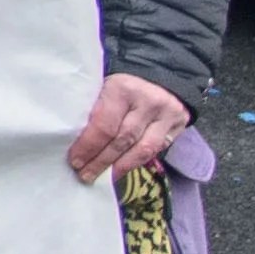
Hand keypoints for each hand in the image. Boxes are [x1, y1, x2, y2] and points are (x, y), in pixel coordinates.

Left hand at [69, 71, 193, 181]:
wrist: (161, 75)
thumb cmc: (123, 85)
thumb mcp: (104, 87)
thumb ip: (94, 110)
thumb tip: (75, 142)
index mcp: (122, 89)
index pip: (104, 125)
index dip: (89, 147)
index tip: (75, 161)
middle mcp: (147, 102)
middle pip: (122, 140)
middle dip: (101, 161)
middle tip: (85, 175)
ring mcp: (167, 114)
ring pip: (142, 149)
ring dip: (120, 167)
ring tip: (103, 178)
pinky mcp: (179, 125)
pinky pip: (156, 149)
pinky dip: (137, 162)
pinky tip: (122, 169)